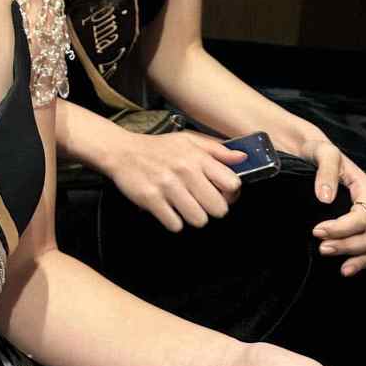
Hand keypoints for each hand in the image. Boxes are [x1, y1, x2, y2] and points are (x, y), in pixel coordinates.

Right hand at [108, 128, 245, 230]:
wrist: (122, 152)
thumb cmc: (158, 147)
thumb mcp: (188, 140)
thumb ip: (216, 150)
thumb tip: (243, 158)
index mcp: (196, 156)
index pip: (232, 184)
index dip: (230, 193)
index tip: (221, 192)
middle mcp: (185, 171)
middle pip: (218, 208)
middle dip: (212, 208)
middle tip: (201, 201)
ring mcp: (167, 186)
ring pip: (199, 220)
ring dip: (193, 217)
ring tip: (184, 205)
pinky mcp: (152, 200)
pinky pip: (175, 225)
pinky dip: (173, 221)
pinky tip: (168, 209)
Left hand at [305, 138, 365, 282]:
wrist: (318, 153)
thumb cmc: (320, 152)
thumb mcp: (322, 153)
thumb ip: (326, 172)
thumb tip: (325, 198)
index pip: (361, 218)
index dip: (341, 229)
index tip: (317, 231)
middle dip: (348, 246)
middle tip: (322, 249)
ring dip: (362, 260)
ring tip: (342, 270)